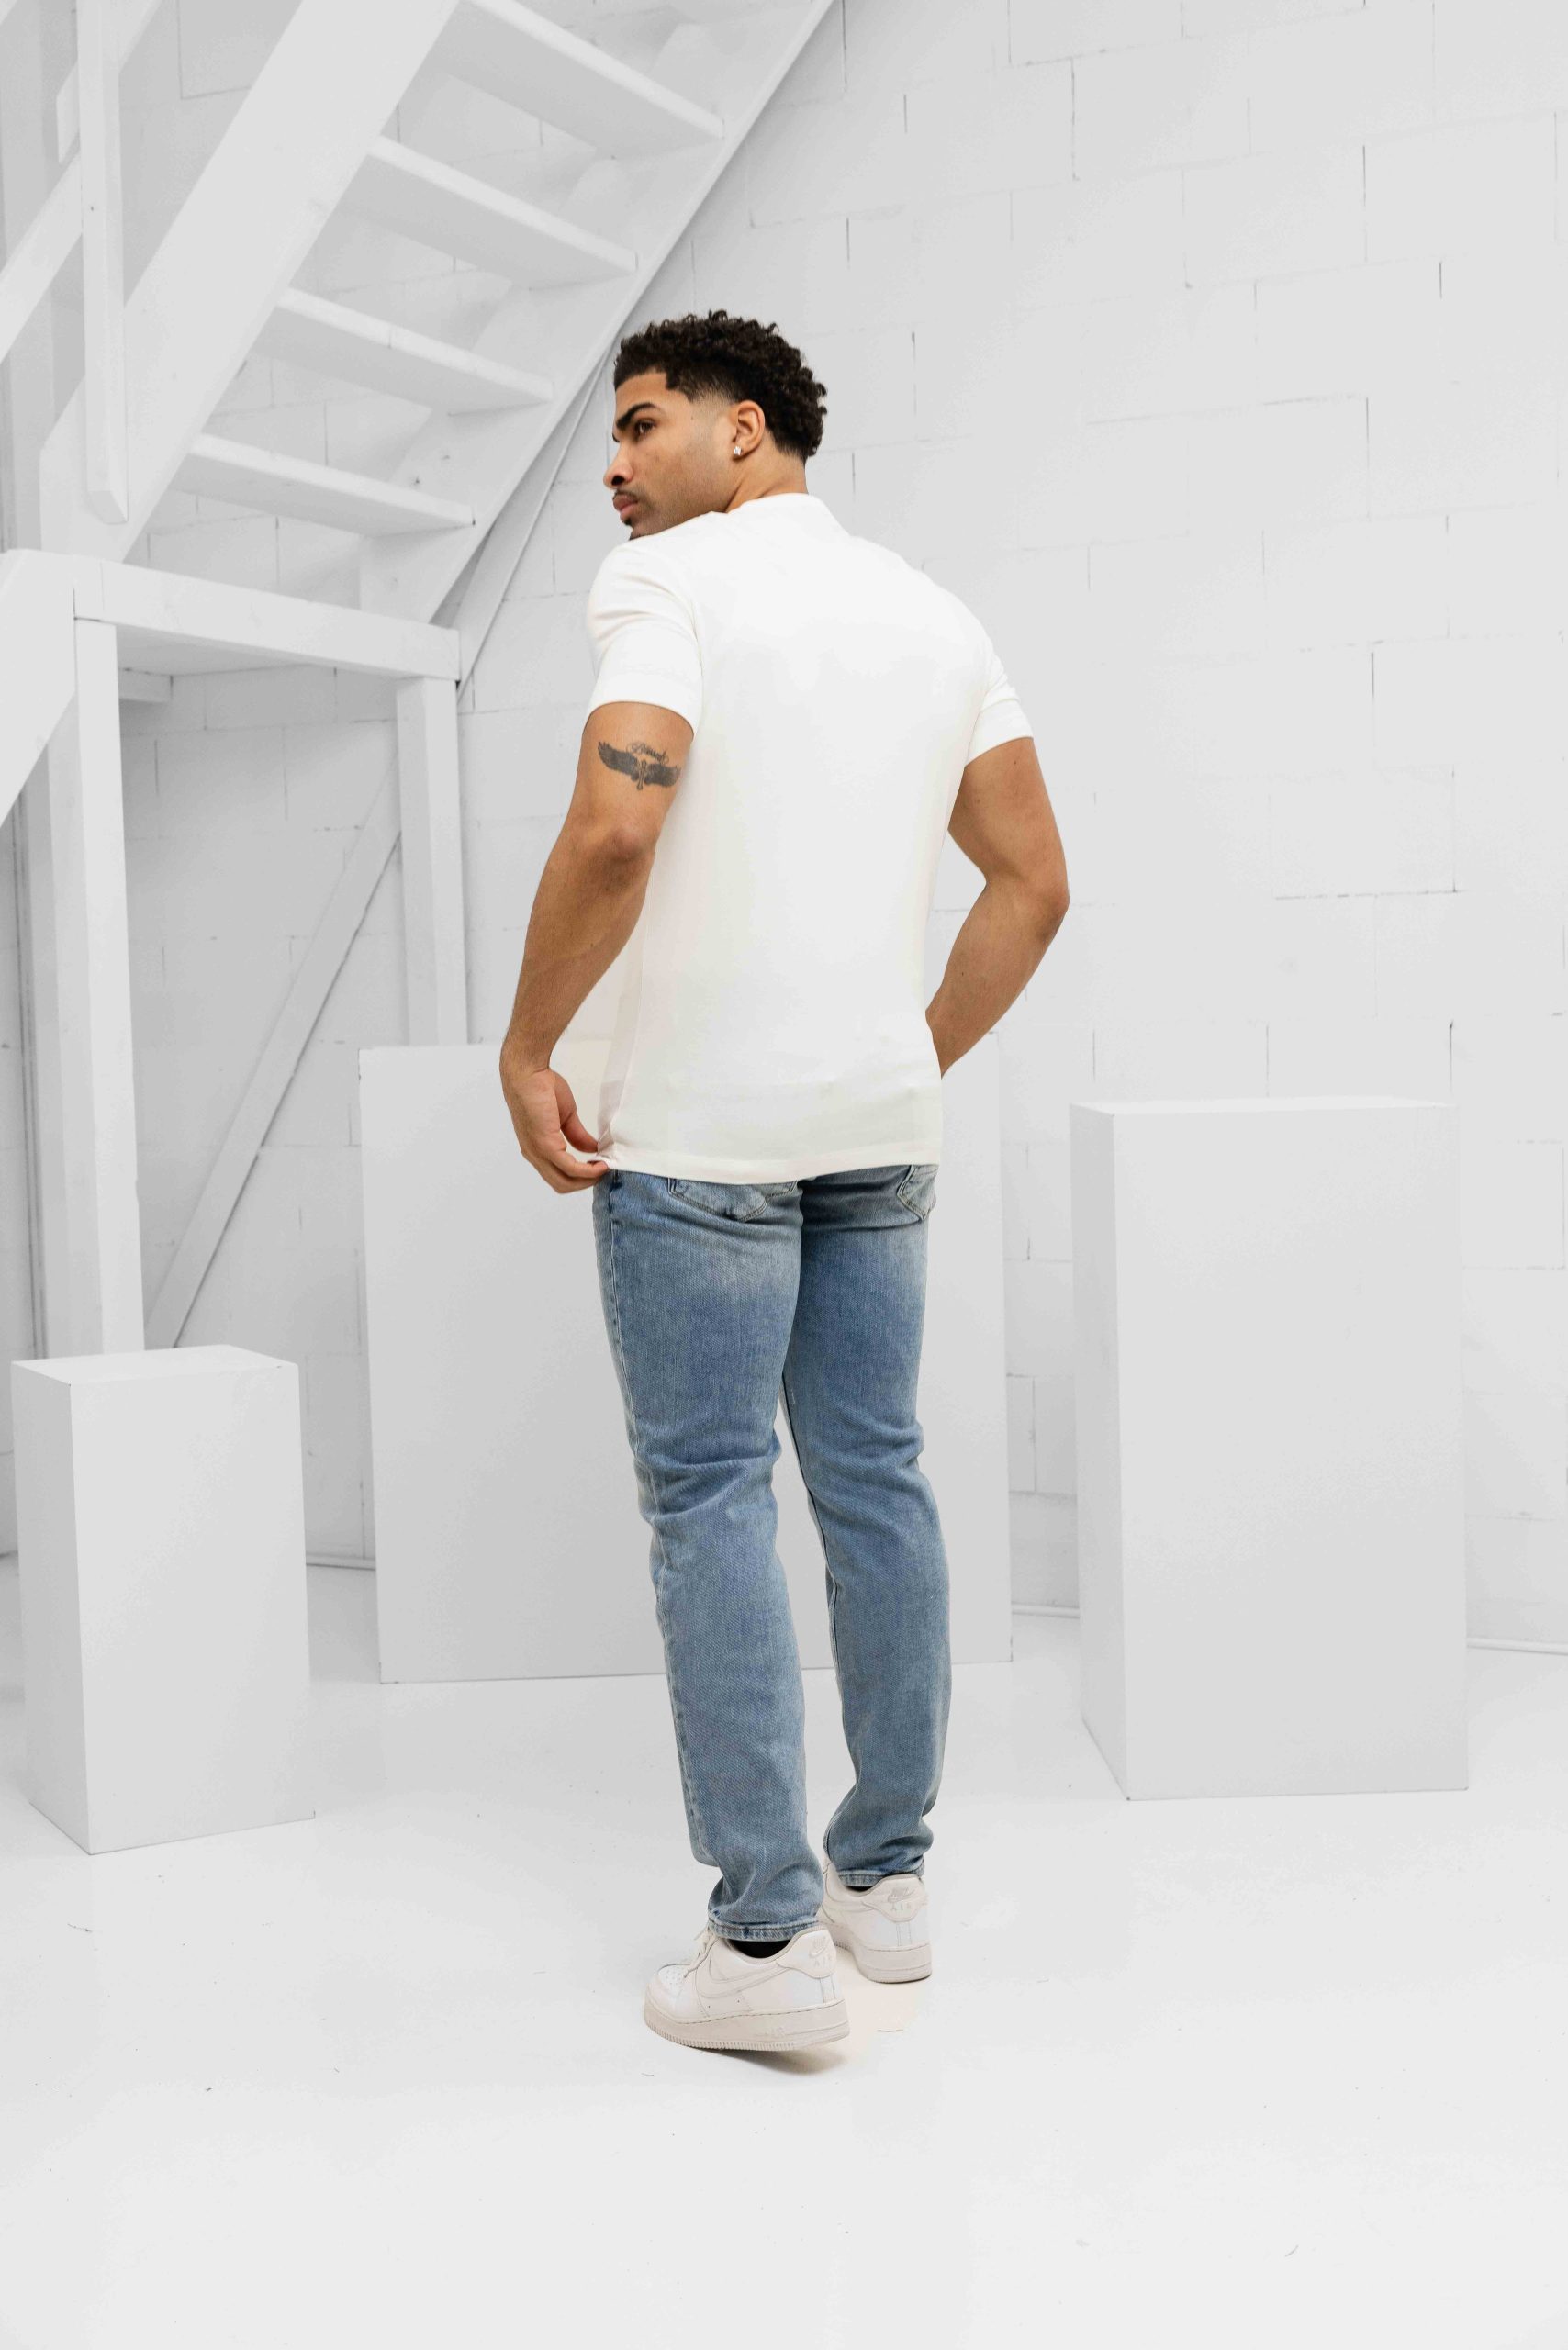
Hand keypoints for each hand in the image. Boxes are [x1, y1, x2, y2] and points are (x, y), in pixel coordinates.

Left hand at [499, 1056, 607, 1193]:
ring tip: (605, 1168)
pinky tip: (600, 1164)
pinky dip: (587, 1170)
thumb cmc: (540, 1088)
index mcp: (537, 1149)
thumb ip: (577, 1135)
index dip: (579, 1177)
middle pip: (562, 1184)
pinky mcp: (545, 1145)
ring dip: (588, 1179)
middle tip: (604, 1171)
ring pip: (564, 1181)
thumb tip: (592, 1149)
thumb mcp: (565, 1116)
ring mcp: (538, 1152)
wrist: (528, 1073)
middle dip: (586, 1183)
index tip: (598, 1168)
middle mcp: (534, 1155)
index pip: (558, 1175)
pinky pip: (569, 1167)